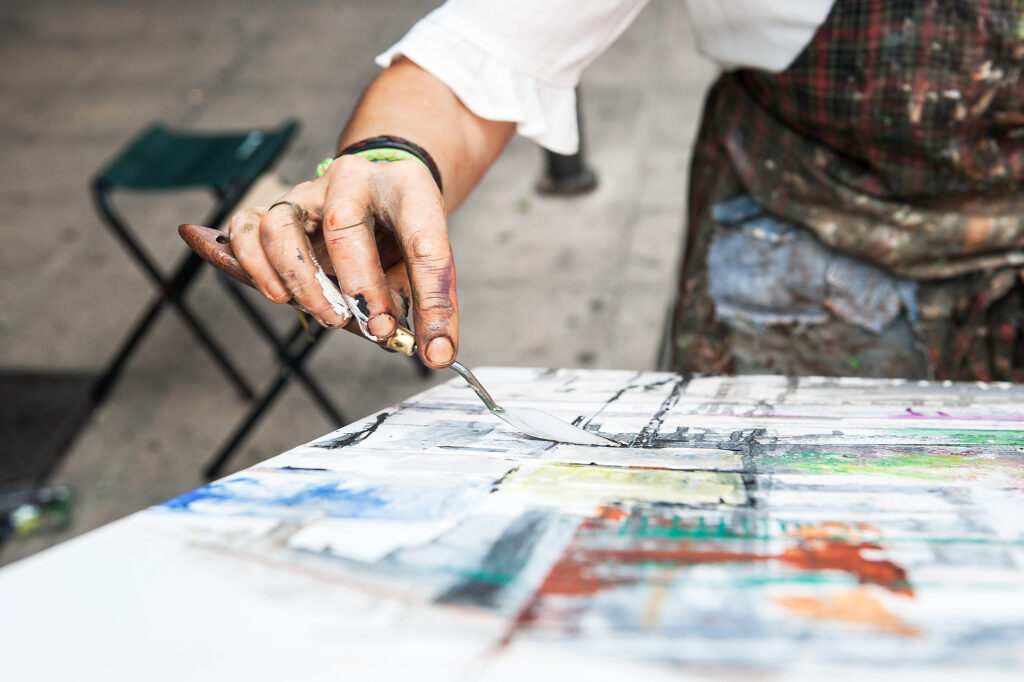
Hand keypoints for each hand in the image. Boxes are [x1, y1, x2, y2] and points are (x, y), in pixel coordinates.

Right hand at [227, 155, 457, 367]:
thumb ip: (424, 303)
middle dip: (361, 288)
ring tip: (329, 317)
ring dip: (303, 281)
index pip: (424, 242)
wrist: (380, 189)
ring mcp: (308, 192)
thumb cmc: (401, 230)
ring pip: (282, 226)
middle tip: (375, 328)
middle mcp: (353, 180)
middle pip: (344, 225)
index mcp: (407, 187)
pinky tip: (279, 296)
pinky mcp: (277, 208)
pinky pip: (246, 227)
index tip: (433, 347)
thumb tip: (432, 352)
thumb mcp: (424, 261)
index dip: (430, 299)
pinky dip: (254, 265)